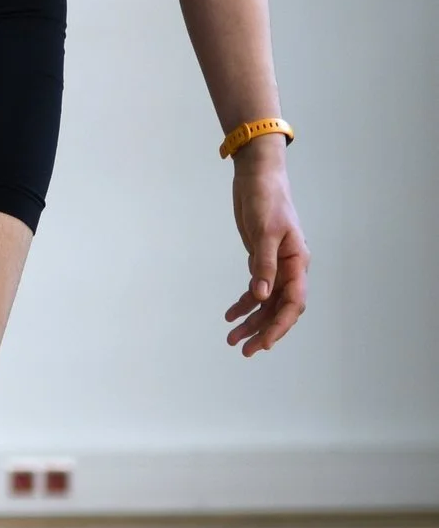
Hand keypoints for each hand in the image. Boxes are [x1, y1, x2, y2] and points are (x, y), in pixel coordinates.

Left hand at [226, 146, 306, 354]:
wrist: (257, 177)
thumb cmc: (267, 200)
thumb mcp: (265, 232)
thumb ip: (263, 264)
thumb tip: (260, 296)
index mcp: (297, 262)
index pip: (293, 303)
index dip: (279, 325)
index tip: (264, 343)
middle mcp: (289, 268)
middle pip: (279, 308)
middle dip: (262, 330)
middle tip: (243, 350)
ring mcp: (275, 265)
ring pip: (266, 302)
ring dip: (251, 321)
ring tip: (231, 337)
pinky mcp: (260, 260)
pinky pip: (255, 288)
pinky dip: (244, 303)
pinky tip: (231, 314)